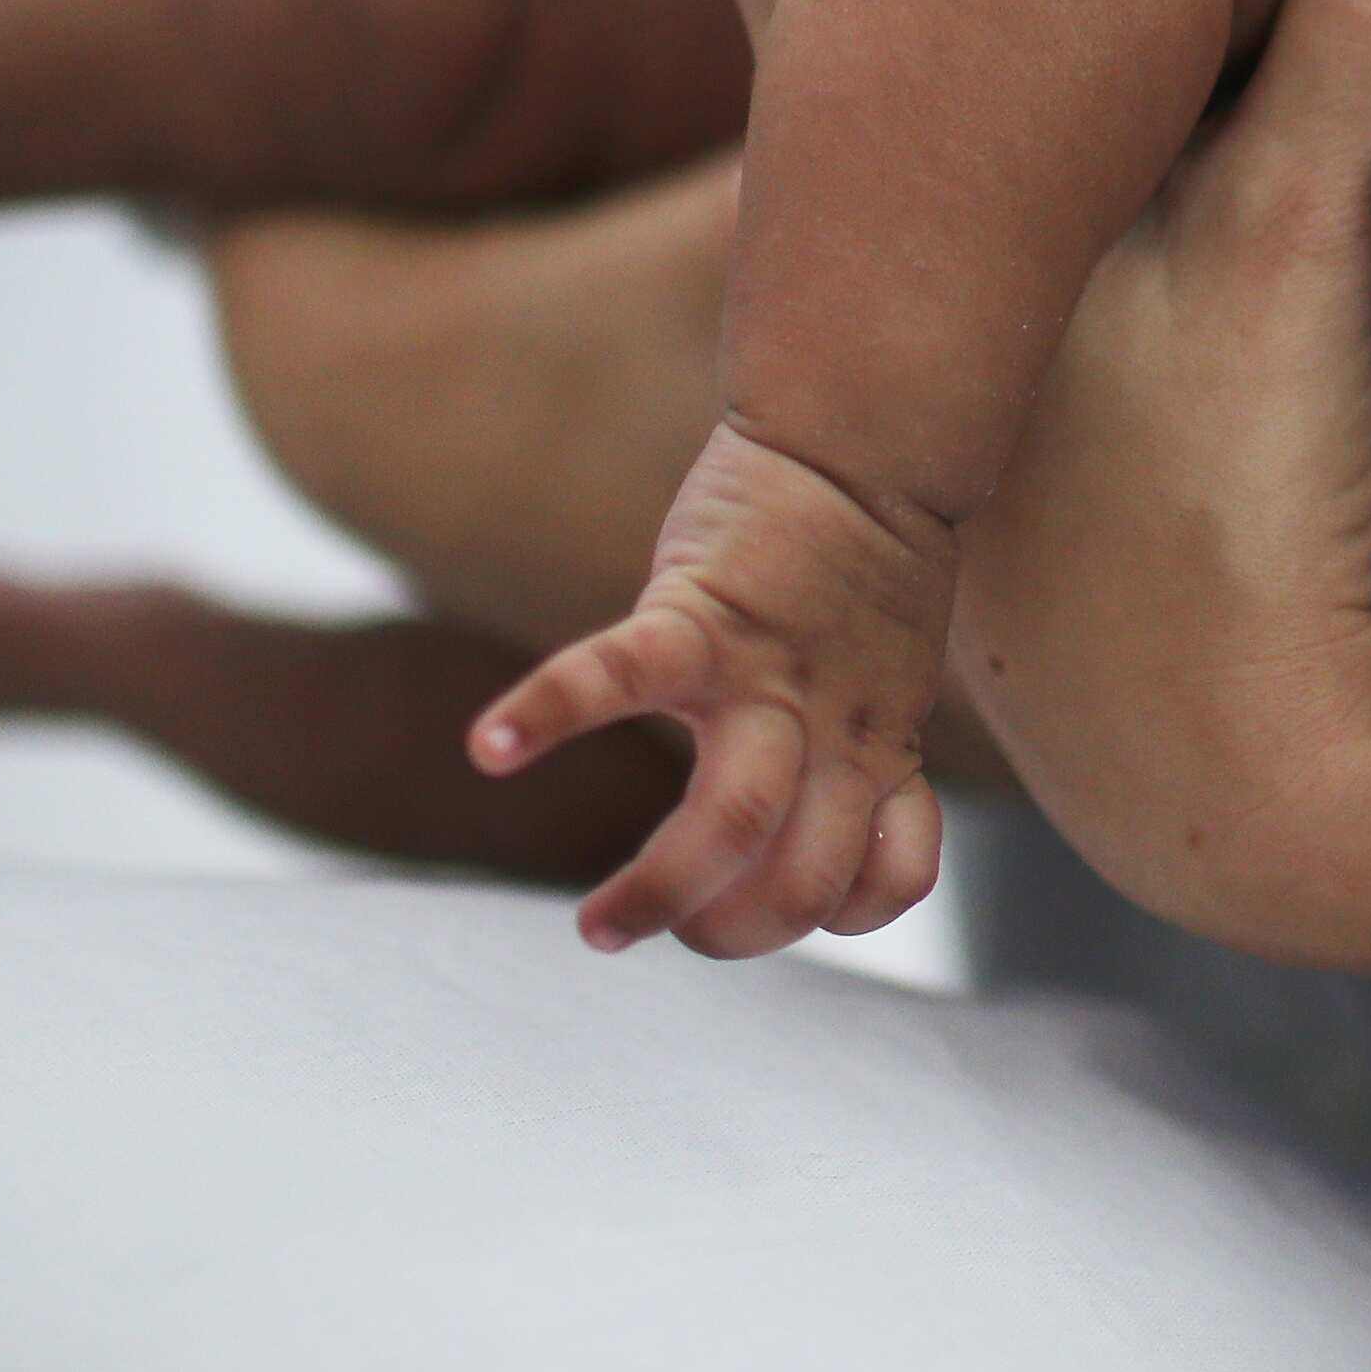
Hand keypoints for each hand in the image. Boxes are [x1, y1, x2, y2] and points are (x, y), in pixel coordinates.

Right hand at [471, 417, 955, 956]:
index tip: (762, 904)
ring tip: (598, 928)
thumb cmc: (853, 564)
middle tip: (667, 931)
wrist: (865, 436)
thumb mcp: (881, 677)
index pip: (880, 888)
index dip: (828, 919)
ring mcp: (772, 677)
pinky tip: (489, 749)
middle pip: (803, 881)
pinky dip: (549, 713)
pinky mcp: (702, 612)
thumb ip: (848, 749)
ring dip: (663, 893)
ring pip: (737, 819)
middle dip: (732, 935)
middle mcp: (836, 731)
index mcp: (877, 751)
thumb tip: (790, 828)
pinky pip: (620, 674)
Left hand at [946, 0, 1370, 939]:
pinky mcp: (982, 354)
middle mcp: (860, 191)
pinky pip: (997, 154)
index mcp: (878, 127)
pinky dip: (1087, 80)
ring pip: (933, 43)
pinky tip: (1208, 81)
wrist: (1220, 747)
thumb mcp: (1303, 218)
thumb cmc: (1230, 501)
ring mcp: (907, 282)